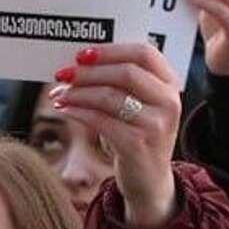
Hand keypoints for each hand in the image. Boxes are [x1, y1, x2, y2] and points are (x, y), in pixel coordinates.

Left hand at [48, 43, 182, 228]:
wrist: (148, 178)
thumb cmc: (135, 133)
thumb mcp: (137, 103)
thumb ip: (120, 81)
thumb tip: (78, 63)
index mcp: (169, 84)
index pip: (144, 53)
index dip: (110, 50)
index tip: (81, 54)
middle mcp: (169, 101)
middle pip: (125, 73)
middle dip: (88, 72)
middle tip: (62, 74)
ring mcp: (156, 124)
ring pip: (110, 96)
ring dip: (77, 93)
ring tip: (59, 94)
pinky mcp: (138, 144)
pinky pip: (100, 120)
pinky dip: (77, 112)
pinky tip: (63, 109)